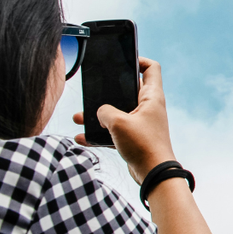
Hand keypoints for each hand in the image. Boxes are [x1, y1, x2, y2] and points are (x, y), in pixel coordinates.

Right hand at [73, 57, 176, 183]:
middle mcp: (148, 107)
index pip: (151, 68)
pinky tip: (82, 137)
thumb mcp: (118, 122)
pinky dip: (100, 133)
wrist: (153, 173)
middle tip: (93, 92)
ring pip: (117, 112)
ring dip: (99, 115)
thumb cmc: (143, 145)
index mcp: (151, 97)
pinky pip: (114, 130)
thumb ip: (105, 111)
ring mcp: (141, 122)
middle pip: (128, 90)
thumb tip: (100, 112)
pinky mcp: (134, 137)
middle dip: (108, 92)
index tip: (123, 61)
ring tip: (79, 117)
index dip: (139, 60)